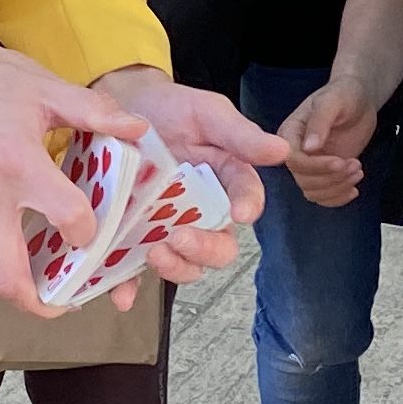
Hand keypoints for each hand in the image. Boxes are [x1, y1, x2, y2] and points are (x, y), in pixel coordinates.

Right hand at [0, 0, 134, 318]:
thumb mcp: (46, 87)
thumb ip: (95, 112)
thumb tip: (139, 130)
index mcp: (18, 162)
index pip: (66, 219)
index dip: (90, 233)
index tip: (97, 230)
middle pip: (8, 279)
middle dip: (42, 302)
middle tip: (70, 299)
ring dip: (21, 286)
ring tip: (52, 279)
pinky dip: (2, 263)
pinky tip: (24, 249)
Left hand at [91, 63, 281, 288]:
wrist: (120, 106)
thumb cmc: (171, 109)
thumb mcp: (206, 113)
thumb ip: (240, 134)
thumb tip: (282, 149)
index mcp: (226, 182)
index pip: (246, 199)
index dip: (248, 206)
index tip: (242, 212)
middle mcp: (202, 213)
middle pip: (219, 246)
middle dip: (205, 249)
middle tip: (181, 237)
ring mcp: (168, 228)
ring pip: (184, 264)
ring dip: (175, 268)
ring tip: (153, 253)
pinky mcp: (134, 238)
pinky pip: (134, 270)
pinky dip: (128, 287)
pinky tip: (122, 297)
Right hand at [274, 73, 380, 207]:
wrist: (359, 101)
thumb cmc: (344, 94)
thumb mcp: (333, 101)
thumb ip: (320, 121)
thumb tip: (309, 147)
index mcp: (289, 133)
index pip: (293, 160)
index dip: (316, 166)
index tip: (340, 161)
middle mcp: (295, 152)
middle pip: (304, 180)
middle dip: (332, 177)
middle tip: (355, 164)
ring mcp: (309, 166)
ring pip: (314, 192)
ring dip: (338, 187)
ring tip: (358, 170)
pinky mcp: (324, 175)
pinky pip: (323, 197)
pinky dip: (339, 198)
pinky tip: (353, 189)